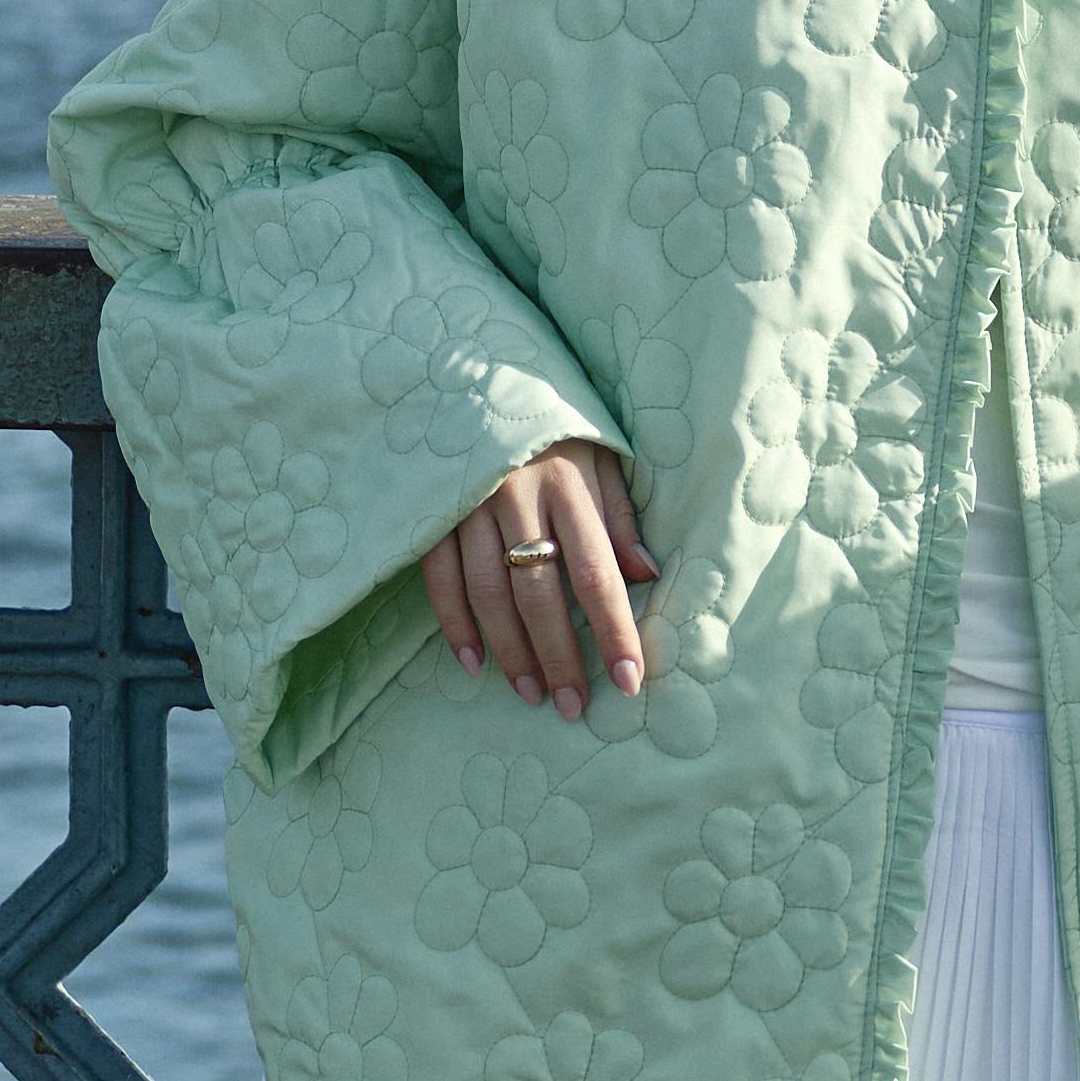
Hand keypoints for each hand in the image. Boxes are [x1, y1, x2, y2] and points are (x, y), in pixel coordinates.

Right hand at [424, 437, 655, 712]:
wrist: (475, 375)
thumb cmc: (553, 427)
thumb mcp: (599, 456)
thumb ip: (619, 516)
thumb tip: (646, 576)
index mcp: (568, 484)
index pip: (596, 572)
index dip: (614, 630)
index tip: (629, 680)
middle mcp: (517, 496)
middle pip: (540, 592)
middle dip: (559, 655)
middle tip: (571, 705)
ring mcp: (469, 504)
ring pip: (489, 592)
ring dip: (510, 650)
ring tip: (530, 692)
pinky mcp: (432, 511)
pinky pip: (441, 579)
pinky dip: (456, 625)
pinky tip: (473, 662)